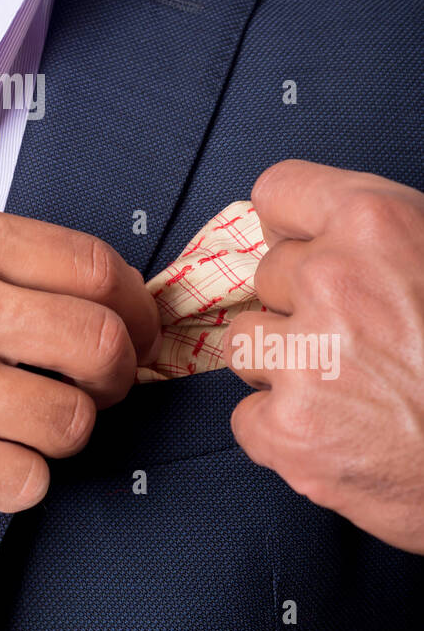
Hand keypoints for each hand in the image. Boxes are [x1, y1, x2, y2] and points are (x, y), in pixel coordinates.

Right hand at [0, 205, 159, 538]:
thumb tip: (95, 290)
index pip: (92, 265)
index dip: (136, 305)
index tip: (136, 327)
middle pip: (99, 342)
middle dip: (120, 374)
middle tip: (103, 386)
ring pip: (70, 420)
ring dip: (68, 432)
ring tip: (33, 423)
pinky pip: (24, 479)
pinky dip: (22, 478)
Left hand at [224, 159, 423, 552]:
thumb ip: (383, 241)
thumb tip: (322, 237)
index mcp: (377, 223)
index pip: (279, 191)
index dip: (296, 229)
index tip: (310, 252)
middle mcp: (333, 279)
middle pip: (266, 276)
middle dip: (302, 306)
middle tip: (361, 342)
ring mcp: (306, 357)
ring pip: (247, 343)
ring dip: (285, 368)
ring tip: (352, 393)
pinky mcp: (290, 431)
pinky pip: (247, 419)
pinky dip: (284, 435)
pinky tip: (342, 438)